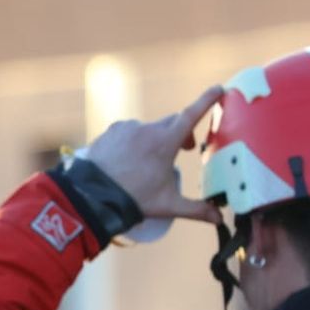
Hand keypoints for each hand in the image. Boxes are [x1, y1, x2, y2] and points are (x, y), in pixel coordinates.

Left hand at [84, 86, 223, 223]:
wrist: (91, 196)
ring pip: (148, 129)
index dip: (207, 101)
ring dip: (153, 139)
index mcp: (165, 141)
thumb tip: (219, 219)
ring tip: (147, 162)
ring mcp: (126, 129)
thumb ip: (196, 209)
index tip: (218, 89)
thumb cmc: (132, 199)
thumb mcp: (168, 204)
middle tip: (183, 149)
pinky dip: (133, 141)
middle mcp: (146, 129)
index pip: (192, 114)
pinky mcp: (110, 132)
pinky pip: (128, 132)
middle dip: (180, 133)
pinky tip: (128, 158)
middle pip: (171, 123)